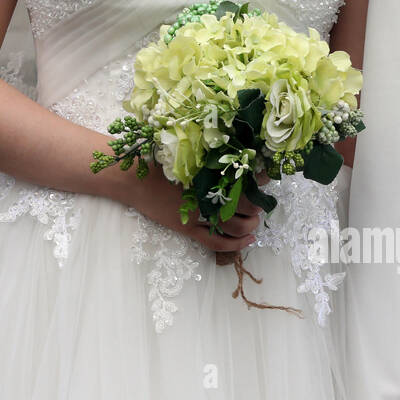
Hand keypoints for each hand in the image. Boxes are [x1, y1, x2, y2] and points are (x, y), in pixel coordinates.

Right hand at [122, 174, 262, 253]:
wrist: (134, 179)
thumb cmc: (160, 163)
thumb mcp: (189, 155)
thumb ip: (212, 160)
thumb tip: (240, 163)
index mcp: (209, 174)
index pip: (244, 180)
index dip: (260, 182)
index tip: (265, 180)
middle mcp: (207, 195)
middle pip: (245, 207)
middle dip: (257, 208)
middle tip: (260, 205)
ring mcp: (199, 215)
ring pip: (236, 227)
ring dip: (251, 226)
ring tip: (254, 222)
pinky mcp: (189, 229)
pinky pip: (218, 242)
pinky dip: (236, 244)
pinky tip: (249, 240)